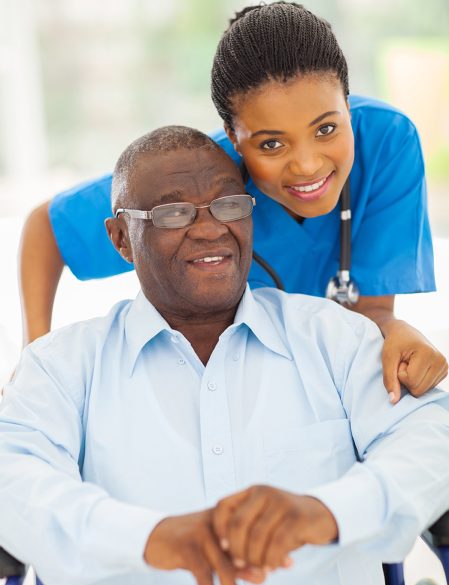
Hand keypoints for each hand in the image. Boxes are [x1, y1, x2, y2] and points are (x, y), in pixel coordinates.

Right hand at [144, 509, 266, 584]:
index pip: (256, 533)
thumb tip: (265, 577)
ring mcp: (202, 534)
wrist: (157, 537)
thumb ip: (239, 562)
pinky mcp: (187, 547)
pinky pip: (205, 576)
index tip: (288, 564)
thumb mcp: (217, 550)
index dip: (272, 549)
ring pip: (227, 566)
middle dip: (259, 569)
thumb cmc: (193, 546)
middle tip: (266, 578)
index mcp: (229, 517)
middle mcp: (218, 522)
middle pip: (245, 551)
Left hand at [212, 485, 337, 570]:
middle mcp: (264, 492)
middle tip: (241, 565)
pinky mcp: (297, 517)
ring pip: (257, 537)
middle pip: (238, 524)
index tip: (224, 548)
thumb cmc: (285, 524)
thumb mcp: (263, 521)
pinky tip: (274, 566)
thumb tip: (228, 560)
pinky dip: (272, 560)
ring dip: (256, 559)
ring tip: (261, 569)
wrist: (320, 515)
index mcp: (252, 492)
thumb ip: (246, 533)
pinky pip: (277, 544)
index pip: (223, 506)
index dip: (219, 529)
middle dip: (237, 550)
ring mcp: (281, 502)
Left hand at [382, 320, 447, 403]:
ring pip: (423, 391)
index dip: (400, 374)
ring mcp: (444, 367)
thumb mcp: (387, 358)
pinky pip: (426, 388)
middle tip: (404, 363)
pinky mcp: (443, 371)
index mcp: (429, 354)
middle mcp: (441, 361)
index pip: (411, 382)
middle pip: (418, 390)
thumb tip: (394, 401)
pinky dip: (418, 381)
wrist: (403, 332)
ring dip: (411, 380)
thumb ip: (389, 379)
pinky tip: (416, 368)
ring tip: (410, 364)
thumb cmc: (394, 342)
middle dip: (406, 379)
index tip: (400, 360)